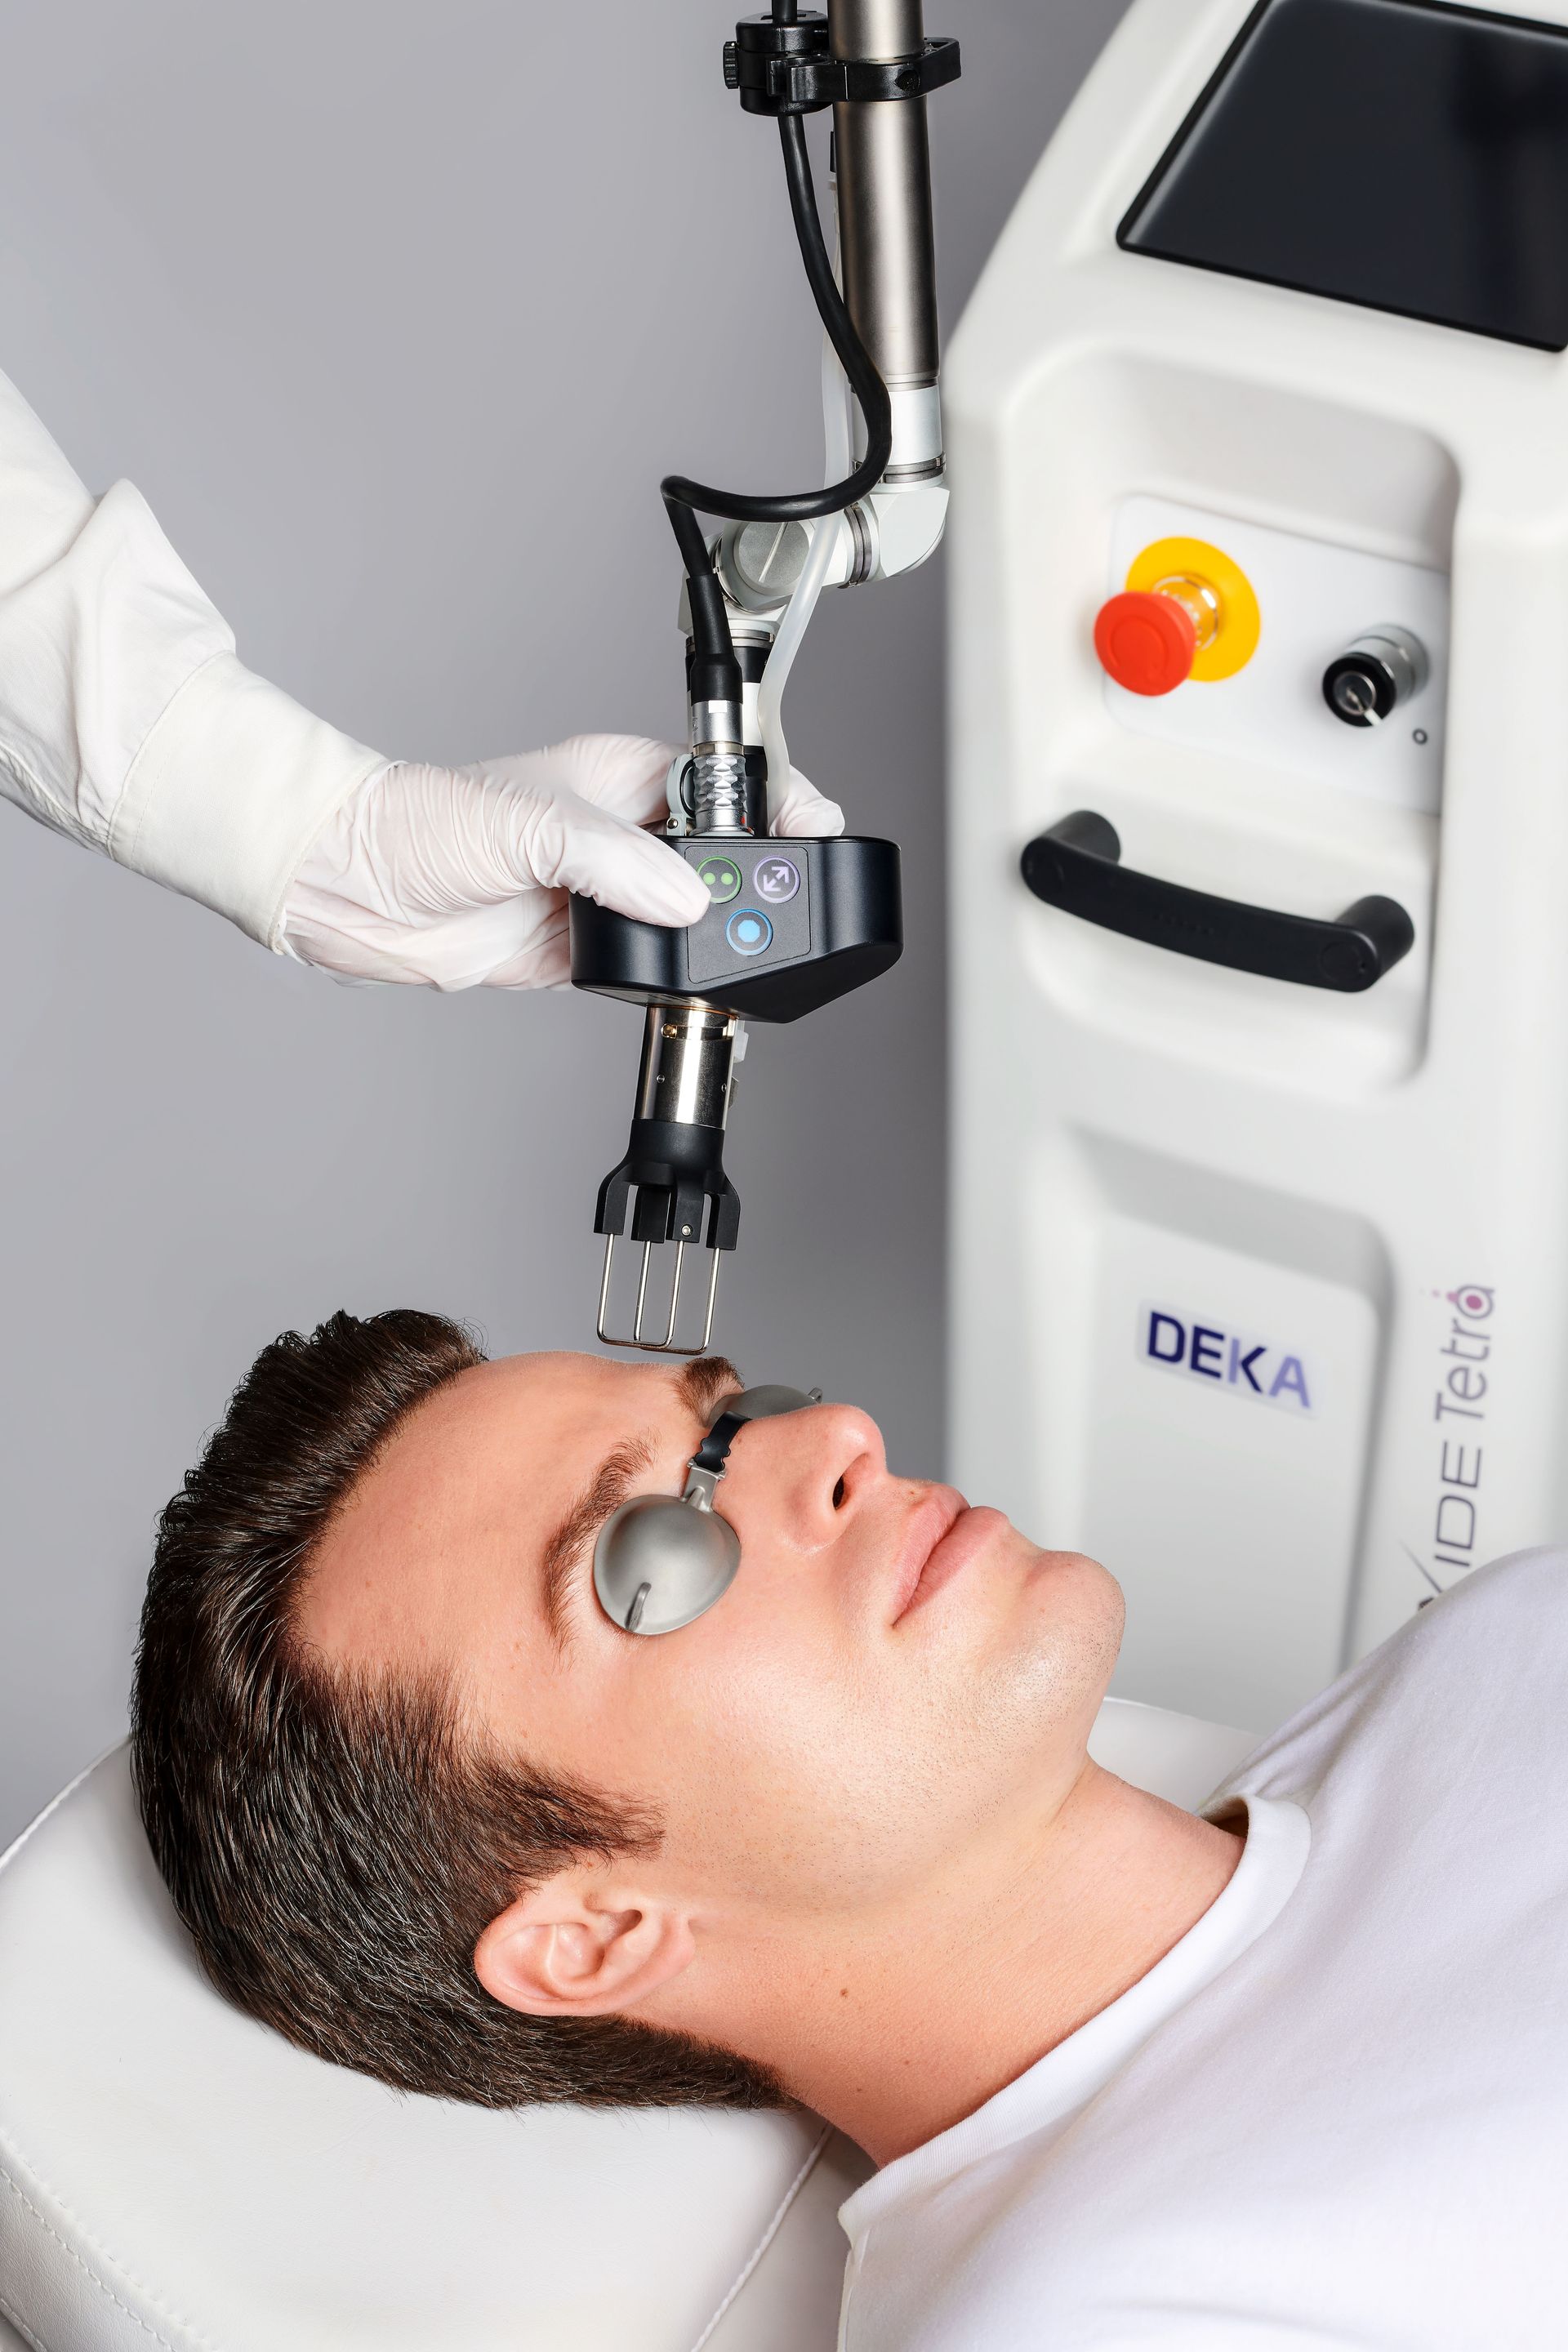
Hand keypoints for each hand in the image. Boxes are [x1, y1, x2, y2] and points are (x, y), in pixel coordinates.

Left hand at [280, 733, 844, 989]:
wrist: (351, 889)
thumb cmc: (419, 825)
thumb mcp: (527, 826)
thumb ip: (614, 860)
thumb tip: (688, 898)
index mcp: (626, 777)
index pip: (731, 783)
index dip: (780, 805)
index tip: (814, 834)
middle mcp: (625, 833)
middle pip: (726, 856)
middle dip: (760, 883)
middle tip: (782, 913)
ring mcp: (607, 894)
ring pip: (697, 916)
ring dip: (721, 939)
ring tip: (747, 957)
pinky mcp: (588, 949)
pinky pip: (657, 965)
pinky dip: (678, 979)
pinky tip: (692, 985)